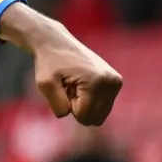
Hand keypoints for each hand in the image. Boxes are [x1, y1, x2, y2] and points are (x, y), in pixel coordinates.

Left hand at [0, 3, 121, 125]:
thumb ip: (57, 104)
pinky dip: (88, 100)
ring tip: (74, 85)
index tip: (63, 86)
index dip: (67, 105)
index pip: (82, 115)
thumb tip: (69, 115)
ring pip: (98, 115)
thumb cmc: (48, 63)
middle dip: (76, 106)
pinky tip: (81, 84)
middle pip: (93, 118)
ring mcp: (116, 82)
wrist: (56, 43)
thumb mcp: (44, 84)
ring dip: (82, 104)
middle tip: (68, 86)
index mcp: (97, 82)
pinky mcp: (115, 83)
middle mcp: (112, 82)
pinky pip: (101, 108)